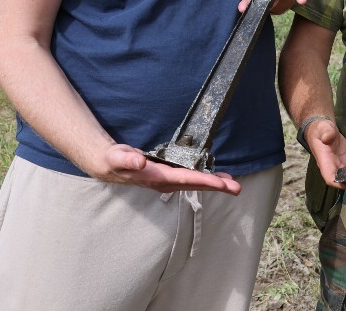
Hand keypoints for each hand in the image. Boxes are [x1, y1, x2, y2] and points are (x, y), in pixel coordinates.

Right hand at [85, 144, 241, 194]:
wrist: (109, 165)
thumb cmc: (114, 160)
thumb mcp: (118, 157)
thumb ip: (129, 159)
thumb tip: (140, 162)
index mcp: (157, 178)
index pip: (185, 179)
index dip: (204, 181)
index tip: (220, 183)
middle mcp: (166, 182)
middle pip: (195, 184)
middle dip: (216, 186)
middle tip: (236, 188)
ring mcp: (168, 181)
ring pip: (196, 183)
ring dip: (215, 184)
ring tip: (233, 184)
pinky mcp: (169, 176)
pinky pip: (191, 178)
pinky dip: (206, 178)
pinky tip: (218, 178)